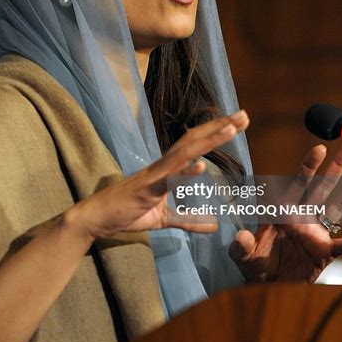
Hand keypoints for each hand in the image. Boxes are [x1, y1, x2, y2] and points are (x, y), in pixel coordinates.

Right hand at [69, 110, 249, 241]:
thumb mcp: (164, 219)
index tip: (237, 123)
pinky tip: (201, 166)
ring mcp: (155, 175)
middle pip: (195, 140)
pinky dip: (184, 173)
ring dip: (209, 141)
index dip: (216, 132)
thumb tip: (213, 226)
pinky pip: (167, 180)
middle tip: (244, 115)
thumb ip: (188, 220)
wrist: (96, 219)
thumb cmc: (128, 213)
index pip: (195, 145)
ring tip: (231, 129)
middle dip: (220, 127)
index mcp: (167, 169)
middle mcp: (163, 166)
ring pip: (185, 153)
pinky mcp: (146, 190)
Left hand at [229, 140, 341, 282]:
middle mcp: (302, 216)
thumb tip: (242, 236)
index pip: (298, 183)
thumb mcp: (243, 254)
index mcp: (282, 210)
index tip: (319, 149)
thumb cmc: (255, 264)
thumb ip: (241, 245)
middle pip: (322, 186)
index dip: (309, 166)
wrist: (267, 285)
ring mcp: (315, 232)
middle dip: (336, 165)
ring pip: (338, 206)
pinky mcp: (324, 251)